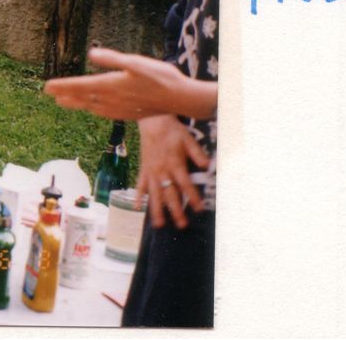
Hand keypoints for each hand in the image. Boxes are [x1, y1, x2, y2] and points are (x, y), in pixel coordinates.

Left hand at [44, 47, 202, 119]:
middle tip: (50, 93)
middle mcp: (112, 99)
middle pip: (82, 98)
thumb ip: (112, 59)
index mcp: (111, 85)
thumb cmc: (160, 77)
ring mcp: (119, 109)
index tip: (47, 87)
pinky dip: (92, 110)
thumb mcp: (136, 62)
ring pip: (91, 106)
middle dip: (65, 95)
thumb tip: (92, 54)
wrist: (180, 99)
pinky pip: (104, 113)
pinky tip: (92, 109)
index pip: (80, 86)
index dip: (63, 86)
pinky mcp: (128, 114)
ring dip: (76, 103)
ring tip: (63, 102)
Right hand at [134, 114, 208, 228]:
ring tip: (159, 224)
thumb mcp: (188, 140)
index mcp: (175, 164)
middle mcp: (162, 171)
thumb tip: (209, 166)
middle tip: (182, 224)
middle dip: (176, 210)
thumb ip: (197, 154)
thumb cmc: (172, 131)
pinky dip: (138, 196)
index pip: (185, 185)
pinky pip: (140, 185)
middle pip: (170, 194)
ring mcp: (151, 172)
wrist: (152, 121)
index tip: (200, 209)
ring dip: (156, 210)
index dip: (193, 198)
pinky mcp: (143, 169)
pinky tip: (136, 208)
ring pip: (154, 194)